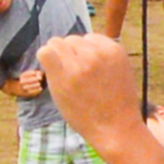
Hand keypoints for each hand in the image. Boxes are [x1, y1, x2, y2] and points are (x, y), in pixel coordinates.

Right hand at [30, 31, 136, 145]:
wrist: (117, 125)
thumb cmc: (84, 115)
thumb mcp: (59, 96)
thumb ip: (52, 70)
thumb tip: (51, 48)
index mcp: (66, 75)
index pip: (46, 50)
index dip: (48, 57)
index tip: (53, 65)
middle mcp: (84, 61)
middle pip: (62, 41)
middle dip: (64, 54)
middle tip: (72, 70)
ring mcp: (102, 54)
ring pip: (79, 38)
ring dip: (79, 50)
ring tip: (86, 68)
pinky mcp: (116, 50)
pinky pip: (95, 38)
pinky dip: (94, 47)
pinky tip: (98, 63)